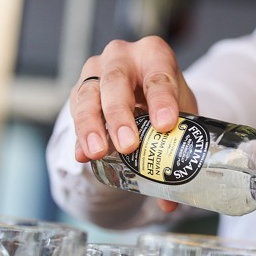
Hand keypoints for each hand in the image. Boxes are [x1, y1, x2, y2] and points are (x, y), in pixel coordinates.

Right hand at [71, 37, 198, 211]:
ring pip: (88, 96)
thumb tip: (171, 202)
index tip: (165, 125)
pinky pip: (75, 111)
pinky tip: (84, 155)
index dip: (162, 101)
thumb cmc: (164, 98)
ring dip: (92, 127)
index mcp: (155, 54)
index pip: (159, 76)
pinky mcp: (79, 90)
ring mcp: (96, 71)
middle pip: (116, 82)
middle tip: (127, 145)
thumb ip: (180, 149)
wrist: (140, 87)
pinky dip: (81, 136)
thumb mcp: (180, 113)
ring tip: (98, 153)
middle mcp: (121, 57)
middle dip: (120, 115)